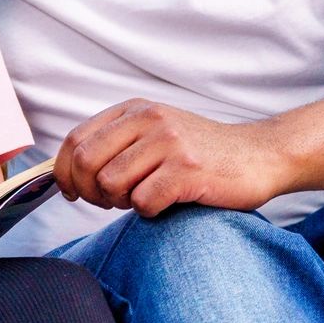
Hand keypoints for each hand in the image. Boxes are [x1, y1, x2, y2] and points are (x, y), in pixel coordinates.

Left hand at [53, 99, 277, 216]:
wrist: (260, 156)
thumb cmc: (201, 153)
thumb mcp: (155, 133)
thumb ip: (116, 144)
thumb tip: (68, 175)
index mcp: (135, 110)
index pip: (75, 139)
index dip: (63, 172)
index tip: (71, 193)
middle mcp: (148, 120)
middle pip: (85, 162)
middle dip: (89, 191)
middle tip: (109, 202)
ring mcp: (168, 142)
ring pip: (110, 183)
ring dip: (120, 203)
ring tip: (142, 199)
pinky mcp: (187, 170)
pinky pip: (143, 202)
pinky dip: (149, 212)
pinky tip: (166, 203)